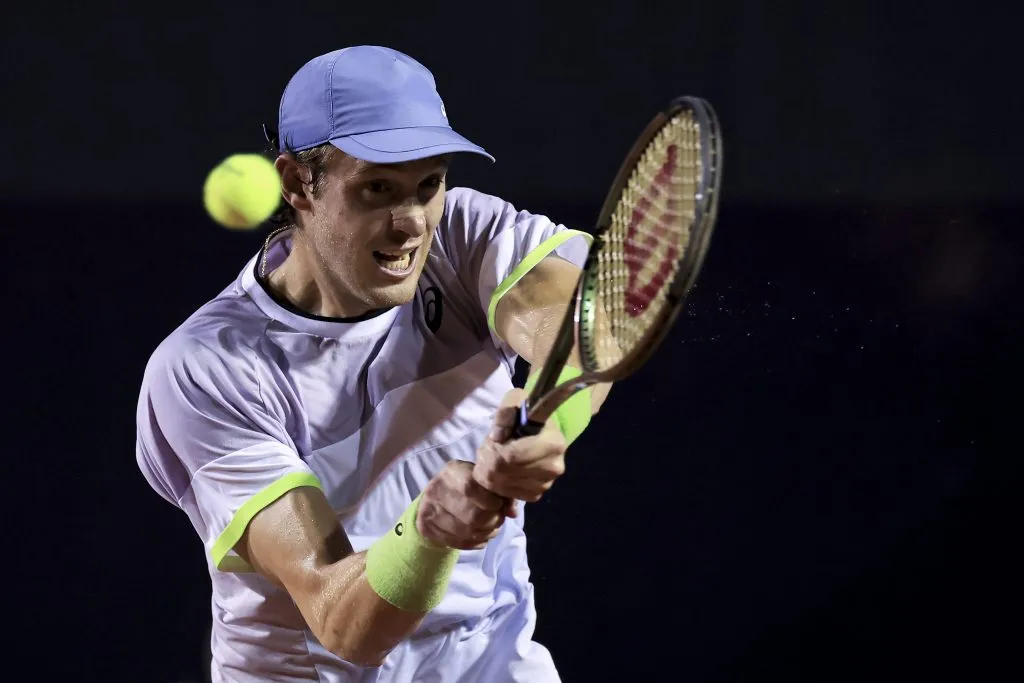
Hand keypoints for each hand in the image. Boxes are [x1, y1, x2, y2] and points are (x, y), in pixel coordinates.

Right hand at [416, 460, 511, 549]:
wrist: (436, 499)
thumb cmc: (468, 486)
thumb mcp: (483, 481)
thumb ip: (501, 493)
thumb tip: (512, 512)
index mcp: (452, 472)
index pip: (470, 488)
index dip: (490, 501)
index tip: (499, 505)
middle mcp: (436, 489)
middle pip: (471, 515)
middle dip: (491, 521)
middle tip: (498, 519)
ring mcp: (429, 510)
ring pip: (465, 532)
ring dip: (485, 533)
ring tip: (492, 528)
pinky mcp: (427, 528)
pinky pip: (457, 542)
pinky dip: (475, 542)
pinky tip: (481, 536)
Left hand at [473, 388, 567, 502]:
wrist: (535, 432)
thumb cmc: (524, 415)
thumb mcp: (516, 400)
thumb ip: (506, 410)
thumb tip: (498, 436)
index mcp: (553, 443)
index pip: (511, 456)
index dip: (493, 449)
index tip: (491, 440)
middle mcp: (554, 467)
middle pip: (504, 471)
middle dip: (487, 460)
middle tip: (487, 449)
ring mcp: (547, 483)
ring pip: (502, 485)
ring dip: (489, 472)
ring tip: (494, 457)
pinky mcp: (537, 494)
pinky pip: (507, 494)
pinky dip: (498, 484)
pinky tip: (501, 470)